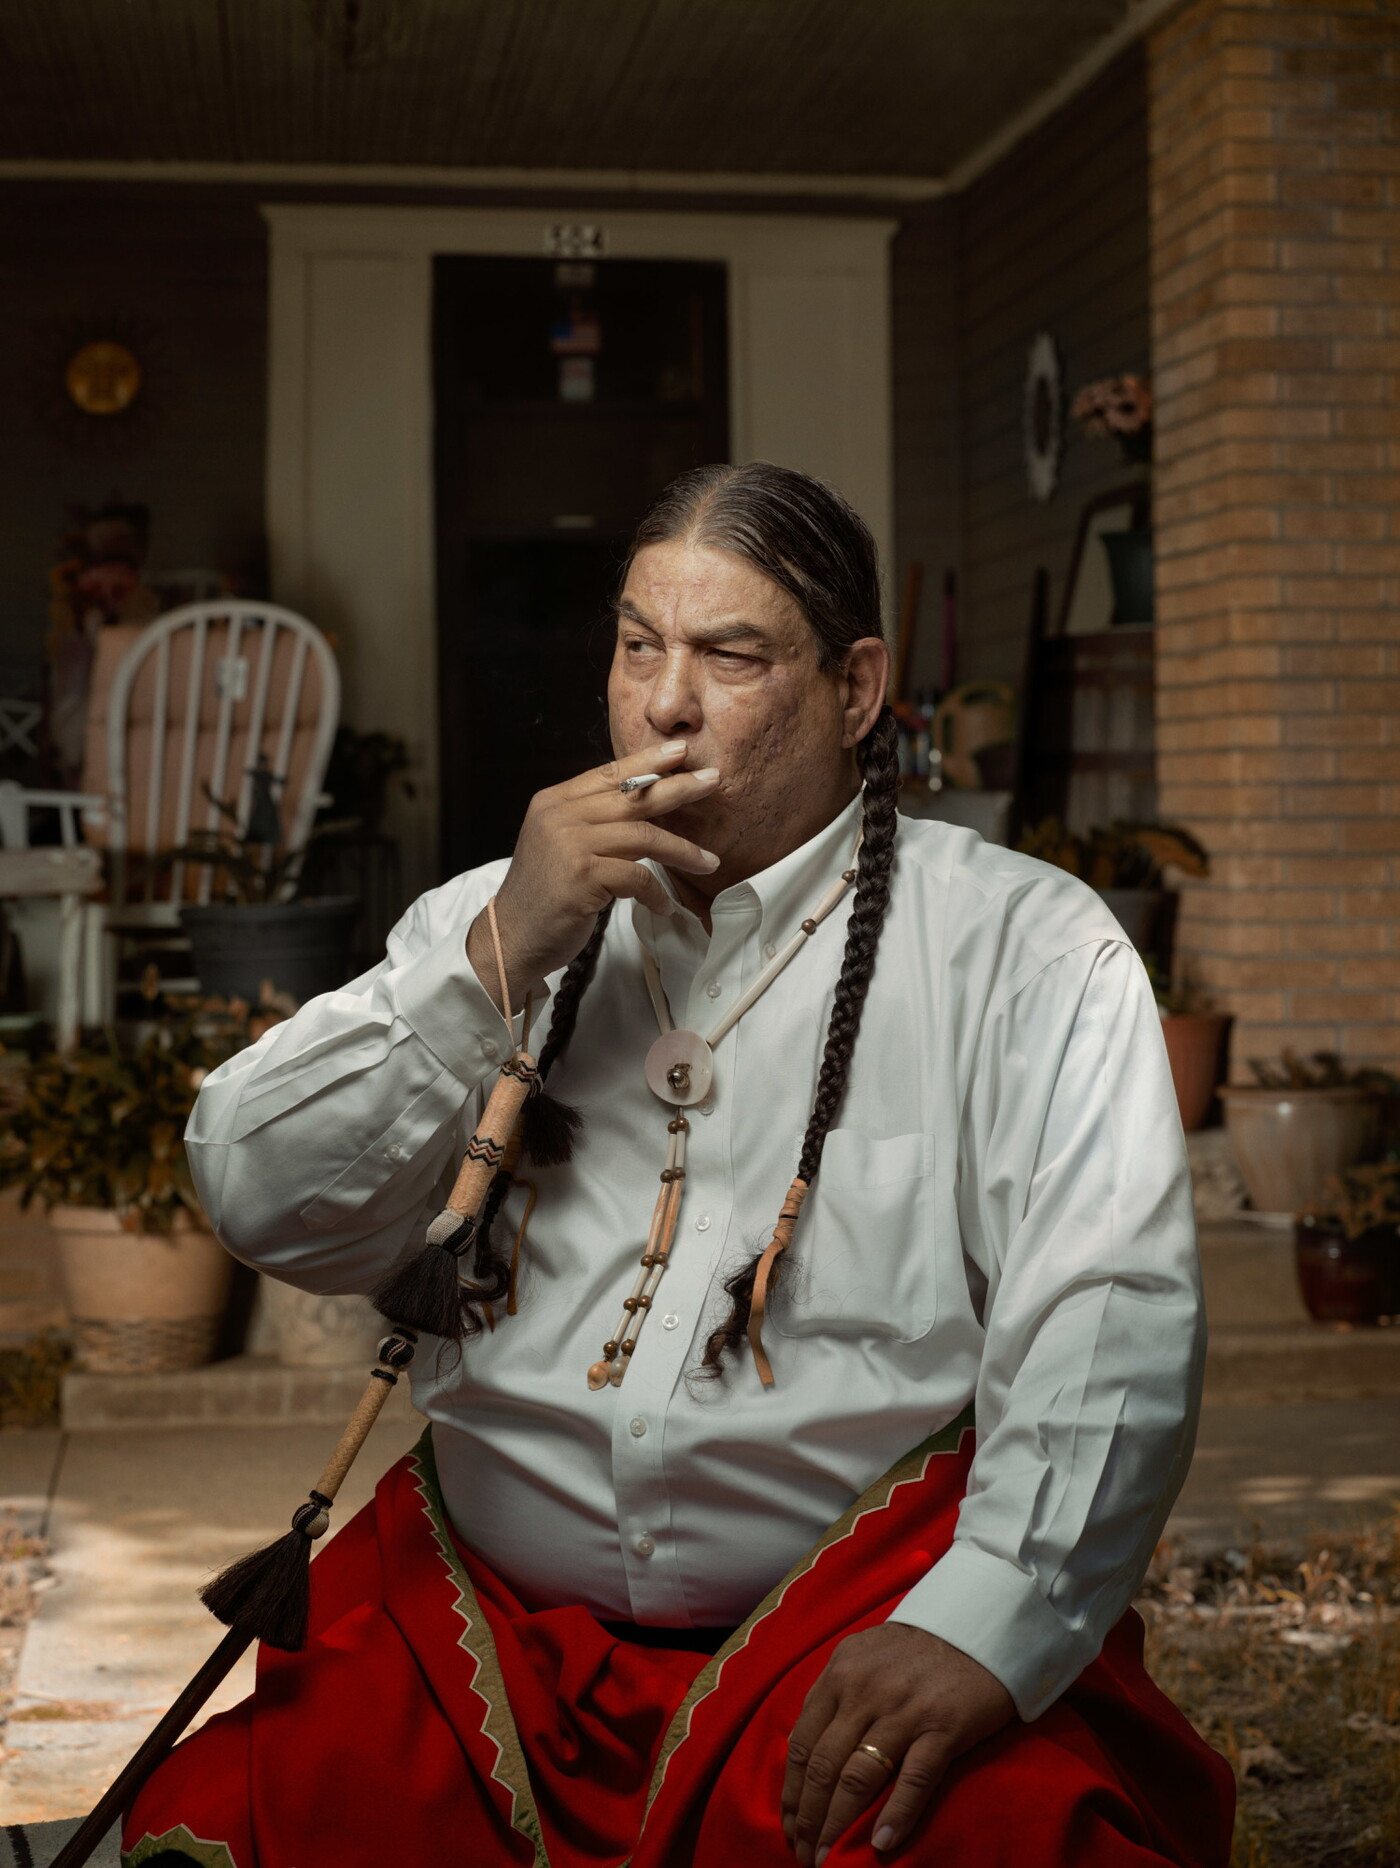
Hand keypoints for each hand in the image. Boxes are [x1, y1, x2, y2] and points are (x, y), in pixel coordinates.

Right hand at [467, 739, 720, 1006]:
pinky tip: (665, 906)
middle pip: (632, 796)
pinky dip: (656, 893)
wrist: (510, 938)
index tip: (680, 752)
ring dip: (681, 850)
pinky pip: (637, 877)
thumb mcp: (560, 845)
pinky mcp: (581, 877)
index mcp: (554, 802)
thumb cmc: (543, 896)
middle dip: (677, 787)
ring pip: (642, 836)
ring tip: (709, 861)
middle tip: (711, 781)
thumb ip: (590, 821)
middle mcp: (559, 816)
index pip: (609, 773)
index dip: (647, 761)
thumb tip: (643, 804)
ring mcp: (569, 845)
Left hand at [781, 1623, 1013, 1863]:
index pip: (802, 1742)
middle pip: (823, 1766)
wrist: (978, 1627)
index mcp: (839, 1673)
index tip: (788, 1825)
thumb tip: (808, 1749)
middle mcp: (864, 1691)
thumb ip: (835, 1694)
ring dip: (837, 1825)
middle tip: (803, 1854)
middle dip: (808, 1817)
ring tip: (826, 1859)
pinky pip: (914, 1778)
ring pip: (858, 1777)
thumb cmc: (916, 1649)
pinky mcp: (943, 1727)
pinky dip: (896, 1815)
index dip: (791, 1791)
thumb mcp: (863, 1656)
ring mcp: (903, 1710)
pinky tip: (881, 1845)